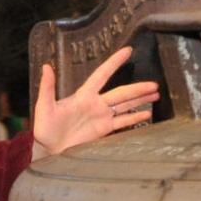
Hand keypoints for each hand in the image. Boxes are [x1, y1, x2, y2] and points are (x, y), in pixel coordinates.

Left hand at [33, 46, 159, 159]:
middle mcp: (96, 103)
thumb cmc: (44, 128)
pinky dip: (135, 118)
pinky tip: (147, 113)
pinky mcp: (103, 130)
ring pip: (125, 105)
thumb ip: (48, 86)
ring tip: (156, 94)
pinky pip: (122, 122)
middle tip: (155, 83)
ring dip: (140, 100)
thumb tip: (46, 66)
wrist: (48, 150)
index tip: (128, 51)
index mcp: (83, 95)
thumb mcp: (44, 105)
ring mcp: (101, 117)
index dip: (114, 62)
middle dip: (138, 88)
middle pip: (121, 92)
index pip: (102, 74)